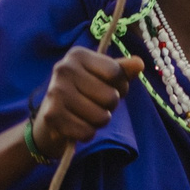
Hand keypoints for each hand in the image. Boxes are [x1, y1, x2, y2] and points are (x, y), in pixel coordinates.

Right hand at [29, 47, 144, 157]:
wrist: (49, 119)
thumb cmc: (82, 94)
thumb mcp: (102, 78)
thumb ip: (121, 70)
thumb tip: (139, 63)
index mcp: (78, 55)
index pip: (117, 73)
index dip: (121, 87)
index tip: (110, 89)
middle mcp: (64, 69)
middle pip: (111, 96)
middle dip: (109, 107)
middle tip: (95, 105)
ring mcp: (56, 92)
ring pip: (101, 117)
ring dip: (99, 122)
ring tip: (86, 116)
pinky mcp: (52, 116)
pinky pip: (87, 132)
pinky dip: (87, 134)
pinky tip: (76, 126)